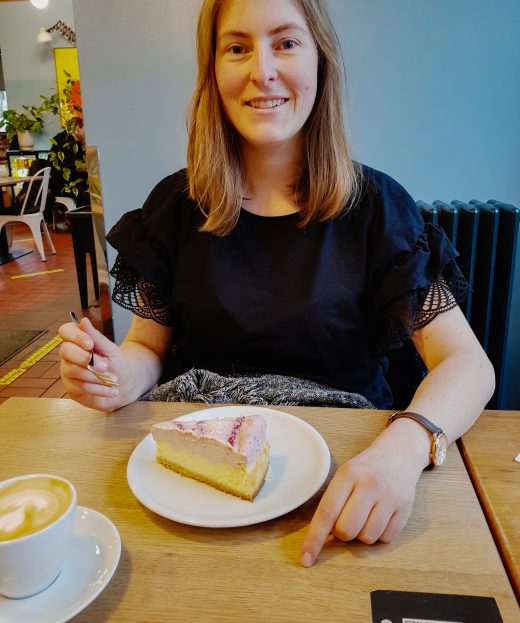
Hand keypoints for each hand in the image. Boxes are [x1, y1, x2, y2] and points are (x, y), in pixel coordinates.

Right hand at [59, 317, 131, 410]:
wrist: (123, 385)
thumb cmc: (116, 364)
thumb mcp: (110, 349)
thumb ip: (96, 337)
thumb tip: (83, 320)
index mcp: (77, 341)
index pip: (65, 331)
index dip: (75, 336)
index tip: (90, 344)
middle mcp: (68, 356)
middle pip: (65, 351)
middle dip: (87, 358)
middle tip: (105, 366)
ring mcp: (67, 372)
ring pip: (74, 371)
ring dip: (97, 376)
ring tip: (113, 379)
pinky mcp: (70, 389)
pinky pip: (81, 387)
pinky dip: (100, 389)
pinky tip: (112, 391)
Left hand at [300, 442, 423, 566]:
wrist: (398, 453)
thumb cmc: (365, 469)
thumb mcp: (344, 475)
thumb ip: (333, 502)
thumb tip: (321, 537)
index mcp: (348, 475)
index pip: (327, 512)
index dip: (315, 539)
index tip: (306, 559)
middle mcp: (370, 485)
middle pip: (346, 530)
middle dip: (342, 533)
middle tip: (347, 517)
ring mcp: (390, 497)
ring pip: (367, 538)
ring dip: (362, 534)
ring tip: (366, 515)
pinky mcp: (406, 508)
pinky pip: (386, 539)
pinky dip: (379, 534)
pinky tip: (381, 516)